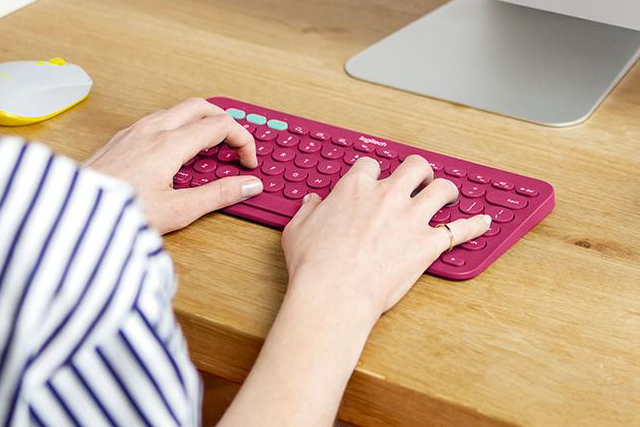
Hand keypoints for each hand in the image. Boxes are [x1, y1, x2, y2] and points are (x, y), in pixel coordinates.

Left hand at [85, 98, 261, 233]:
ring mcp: (134, 131)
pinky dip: (179, 127)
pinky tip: (177, 153)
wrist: (73, 214)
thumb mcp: (178, 210)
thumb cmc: (118, 213)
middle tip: (235, 146)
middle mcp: (152, 130)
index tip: (247, 164)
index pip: (220, 126)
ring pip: (178, 110)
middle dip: (225, 122)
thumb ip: (219, 195)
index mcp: (169, 144)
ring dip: (201, 123)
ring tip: (210, 150)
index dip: (242, 141)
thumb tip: (249, 185)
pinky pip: (158, 120)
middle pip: (201, 106)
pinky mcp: (122, 138)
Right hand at [282, 155, 490, 317]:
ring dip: (447, 190)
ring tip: (448, 195)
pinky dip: (475, 225)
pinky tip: (484, 222)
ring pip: (443, 189)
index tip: (374, 180)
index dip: (373, 172)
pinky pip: (460, 230)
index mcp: (356, 188)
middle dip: (419, 171)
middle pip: (414, 166)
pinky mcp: (427, 243)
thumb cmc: (314, 264)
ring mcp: (411, 218)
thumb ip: (307, 211)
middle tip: (419, 181)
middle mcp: (387, 196)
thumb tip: (312, 203)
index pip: (370, 165)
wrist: (334, 292)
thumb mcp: (298, 230)